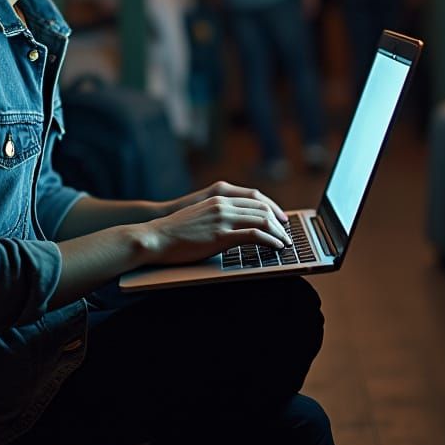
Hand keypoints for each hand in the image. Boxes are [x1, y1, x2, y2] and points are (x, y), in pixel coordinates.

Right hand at [142, 185, 290, 265]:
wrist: (156, 237)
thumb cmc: (175, 231)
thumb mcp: (200, 215)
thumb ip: (217, 215)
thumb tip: (233, 226)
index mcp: (219, 197)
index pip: (255, 197)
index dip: (272, 207)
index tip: (281, 218)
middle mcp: (223, 204)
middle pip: (262, 207)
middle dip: (279, 220)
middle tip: (288, 232)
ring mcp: (223, 218)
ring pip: (262, 220)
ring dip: (278, 232)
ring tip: (285, 243)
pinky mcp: (221, 235)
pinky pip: (254, 234)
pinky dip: (270, 240)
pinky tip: (276, 247)